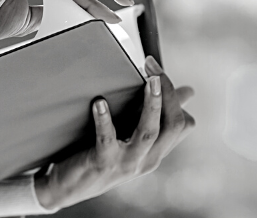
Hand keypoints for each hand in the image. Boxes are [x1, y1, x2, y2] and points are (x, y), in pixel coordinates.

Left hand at [32, 56, 194, 210]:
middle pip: (172, 126)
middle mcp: (147, 159)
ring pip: (148, 133)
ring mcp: (127, 163)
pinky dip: (104, 120)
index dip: (175, 95)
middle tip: (153, 68)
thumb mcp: (132, 137)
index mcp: (156, 151)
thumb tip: (188, 91)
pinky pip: (107, 141)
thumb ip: (153, 116)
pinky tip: (100, 102)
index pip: (182, 124)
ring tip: (149, 81)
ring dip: (151, 105)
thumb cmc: (100, 156)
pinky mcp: (103, 164)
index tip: (157, 71)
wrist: (68, 188)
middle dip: (167, 94)